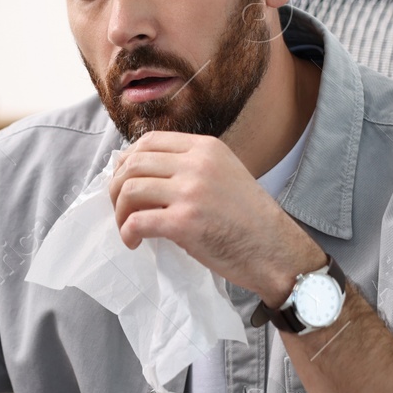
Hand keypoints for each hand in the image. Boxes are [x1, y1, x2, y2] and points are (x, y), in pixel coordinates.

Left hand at [108, 131, 324, 304]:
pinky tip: (134, 242)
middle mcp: (197, 163)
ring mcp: (190, 191)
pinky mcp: (184, 222)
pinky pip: (137, 221)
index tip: (124, 182)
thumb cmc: (250, 220)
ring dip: (120, 212)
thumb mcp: (224, 175)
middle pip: (132, 164)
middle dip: (116, 188)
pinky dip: (127, 232)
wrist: (275, 250)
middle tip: (121, 209)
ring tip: (128, 228)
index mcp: (205, 148)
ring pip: (129, 190)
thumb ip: (189, 168)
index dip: (127, 162)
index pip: (148, 141)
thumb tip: (142, 175)